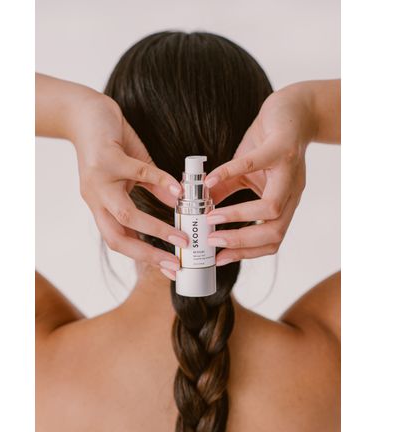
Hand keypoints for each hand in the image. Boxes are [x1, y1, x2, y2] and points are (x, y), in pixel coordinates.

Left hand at [70, 93, 187, 271]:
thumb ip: (153, 188)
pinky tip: (179, 191)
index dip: (143, 257)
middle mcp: (96, 199)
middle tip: (175, 264)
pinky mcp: (106, 159)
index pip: (120, 240)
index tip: (169, 269)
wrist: (85, 113)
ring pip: (126, 213)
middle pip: (117, 238)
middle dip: (148, 254)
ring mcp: (99, 181)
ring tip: (181, 237)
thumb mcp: (133, 172)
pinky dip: (161, 182)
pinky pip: (138, 173)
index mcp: (101, 206)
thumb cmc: (110, 146)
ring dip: (156, 229)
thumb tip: (177, 204)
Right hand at [204, 84, 314, 265]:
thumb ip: (226, 190)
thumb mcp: (245, 173)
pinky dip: (228, 174)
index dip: (246, 254)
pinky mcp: (281, 148)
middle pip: (275, 233)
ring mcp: (289, 172)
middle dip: (241, 242)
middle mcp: (292, 193)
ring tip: (210, 217)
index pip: (272, 241)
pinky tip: (208, 181)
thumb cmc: (268, 144)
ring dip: (237, 216)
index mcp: (285, 203)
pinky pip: (253, 164)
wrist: (292, 111)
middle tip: (212, 241)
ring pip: (271, 208)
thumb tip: (200, 207)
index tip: (219, 259)